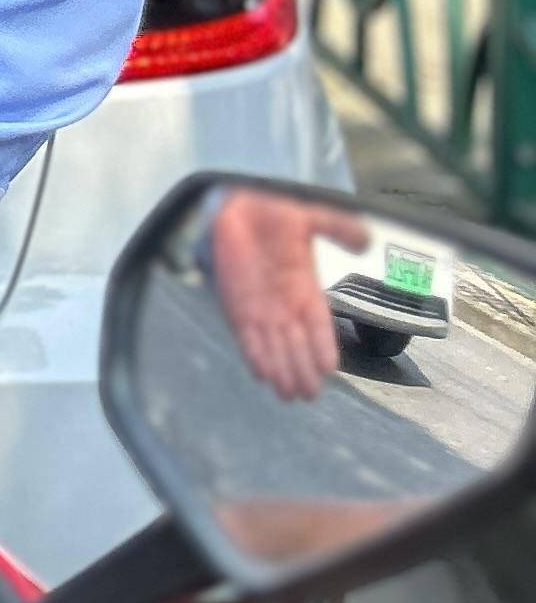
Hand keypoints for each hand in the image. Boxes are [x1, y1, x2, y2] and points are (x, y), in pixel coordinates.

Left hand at [208, 187, 359, 402]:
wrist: (238, 207)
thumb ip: (339, 227)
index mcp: (307, 289)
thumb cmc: (277, 213)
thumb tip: (367, 242)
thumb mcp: (312, 217)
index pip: (319, 325)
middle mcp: (285, 305)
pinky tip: (261, 373)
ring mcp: (261, 307)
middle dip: (302, 369)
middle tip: (308, 395)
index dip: (323, 346)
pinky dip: (253, 353)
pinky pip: (246, 335)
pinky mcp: (236, 306)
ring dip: (281, 369)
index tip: (329, 369)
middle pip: (297, 344)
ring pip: (274, 346)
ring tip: (288, 394)